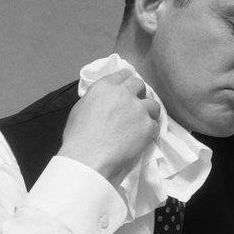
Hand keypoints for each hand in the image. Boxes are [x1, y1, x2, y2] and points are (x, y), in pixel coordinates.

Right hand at [59, 68, 160, 183]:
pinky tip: (143, 138)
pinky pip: (155, 125)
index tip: (129, 88)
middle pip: (140, 85)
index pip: (122, 75)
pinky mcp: (148, 126)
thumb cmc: (78, 138)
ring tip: (142, 124)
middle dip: (140, 94)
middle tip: (136, 106)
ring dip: (149, 113)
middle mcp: (123, 94)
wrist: (89, 158)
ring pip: (153, 105)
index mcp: (104, 87)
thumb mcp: (80, 109)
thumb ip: (96, 99)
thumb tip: (103, 101)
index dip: (127, 81)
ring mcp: (138, 109)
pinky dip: (150, 132)